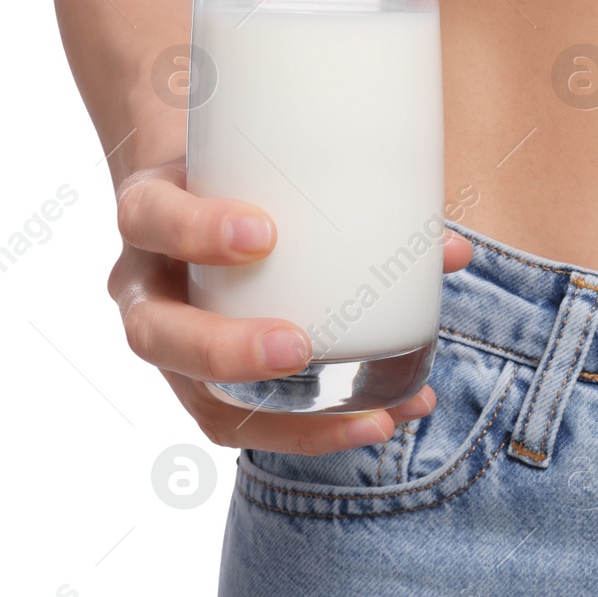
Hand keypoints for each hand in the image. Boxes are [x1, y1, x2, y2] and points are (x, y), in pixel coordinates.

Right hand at [109, 160, 472, 453]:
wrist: (200, 196)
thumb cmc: (249, 178)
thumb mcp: (278, 166)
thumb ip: (358, 195)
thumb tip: (451, 250)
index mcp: (151, 215)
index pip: (150, 219)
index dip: (196, 230)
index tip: (264, 234)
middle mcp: (146, 287)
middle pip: (155, 333)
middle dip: (224, 348)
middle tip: (298, 346)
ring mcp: (170, 342)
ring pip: (200, 398)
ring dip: (286, 419)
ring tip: (368, 418)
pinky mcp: (201, 383)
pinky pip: (244, 424)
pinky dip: (313, 431)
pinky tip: (377, 424)